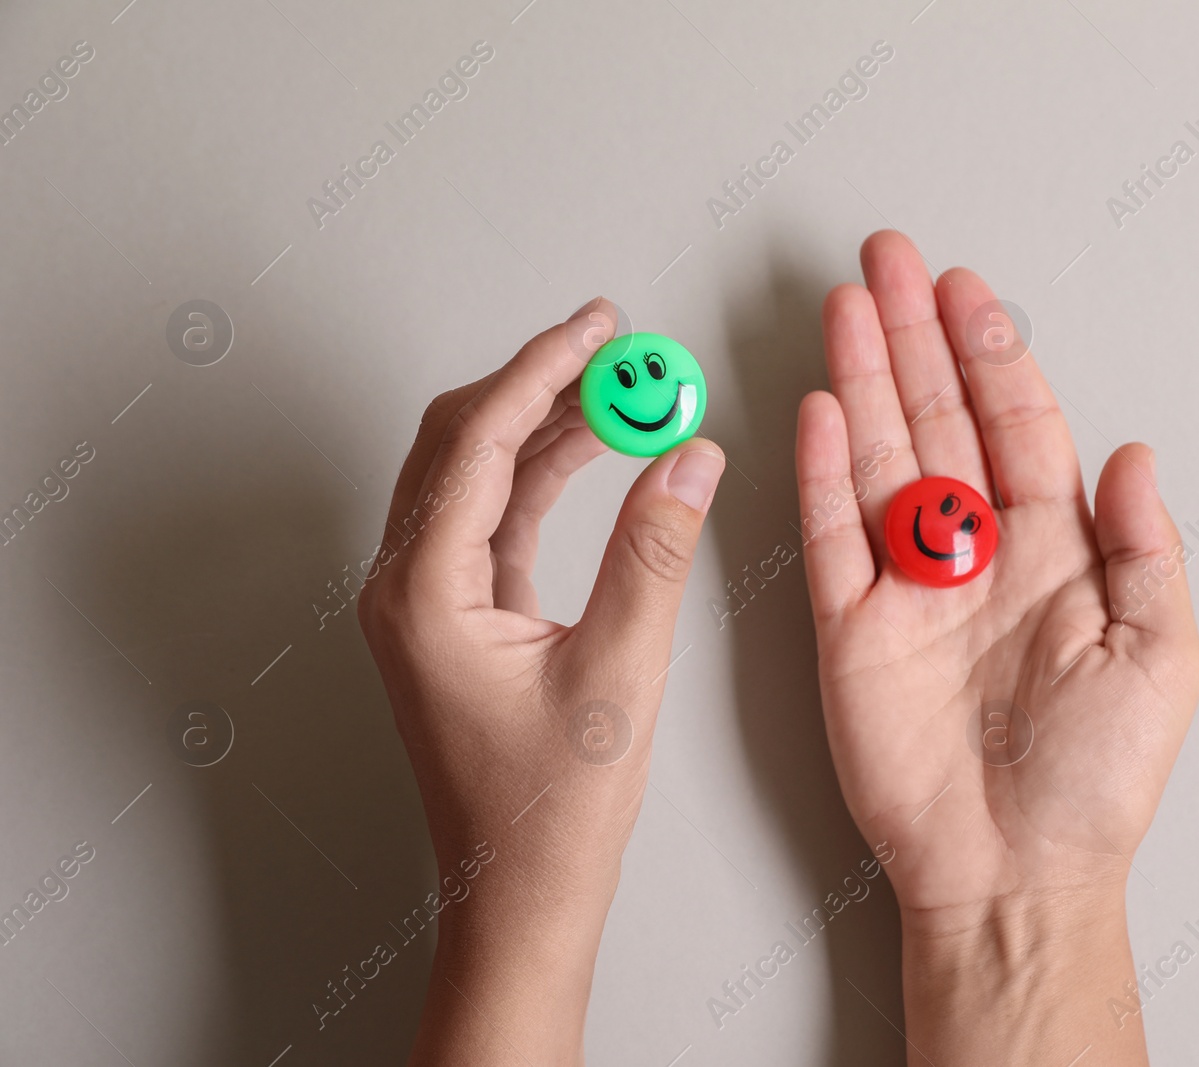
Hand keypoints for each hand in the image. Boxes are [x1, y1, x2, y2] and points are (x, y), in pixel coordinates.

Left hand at [358, 299, 725, 1065]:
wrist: (520, 893)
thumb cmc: (550, 811)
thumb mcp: (619, 674)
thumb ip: (654, 555)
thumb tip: (689, 459)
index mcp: (422, 595)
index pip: (475, 443)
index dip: (541, 371)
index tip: (598, 329)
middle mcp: (407, 587)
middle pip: (458, 441)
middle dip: (536, 382)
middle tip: (610, 344)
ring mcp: (427, 600)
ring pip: (476, 473)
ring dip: (543, 424)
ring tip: (621, 389)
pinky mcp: (457, 615)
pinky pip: (494, 516)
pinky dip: (543, 475)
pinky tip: (597, 451)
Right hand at [795, 233, 1198, 1063]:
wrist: (1012, 872)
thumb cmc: (1094, 783)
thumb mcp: (1160, 658)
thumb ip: (1147, 547)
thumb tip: (1134, 452)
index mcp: (1054, 553)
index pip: (1017, 425)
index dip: (992, 352)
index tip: (967, 289)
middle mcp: (976, 554)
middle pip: (940, 418)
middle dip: (913, 336)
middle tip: (889, 260)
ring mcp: (907, 587)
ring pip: (882, 456)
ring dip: (864, 379)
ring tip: (848, 305)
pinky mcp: (850, 629)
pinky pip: (832, 532)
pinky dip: (823, 469)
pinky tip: (821, 409)